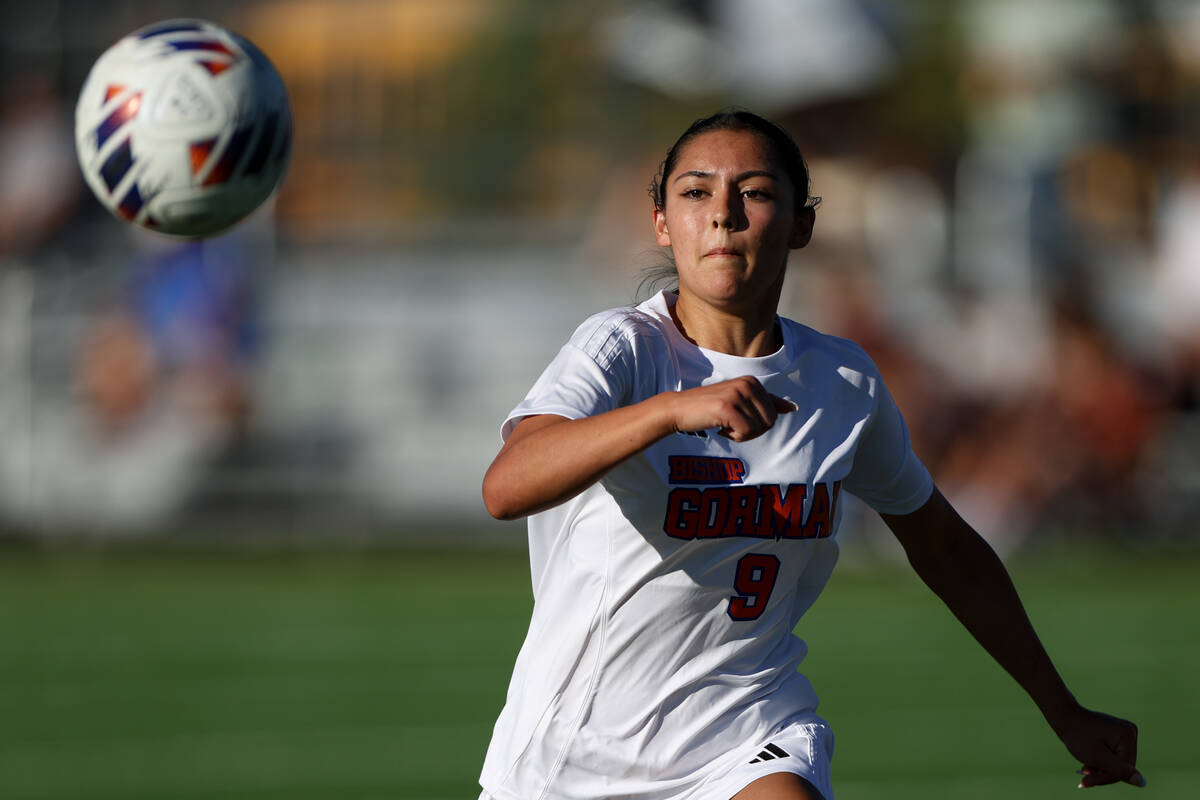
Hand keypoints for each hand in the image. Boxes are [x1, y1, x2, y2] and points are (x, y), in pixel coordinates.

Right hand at [666, 376, 795, 441]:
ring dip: (741, 434)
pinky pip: (745, 433)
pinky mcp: (728, 408)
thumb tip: (793, 408)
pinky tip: (719, 428)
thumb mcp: (740, 401)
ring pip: (758, 428)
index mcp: (753, 381)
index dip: (756, 423)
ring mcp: (738, 394)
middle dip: (752, 431)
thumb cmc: (709, 408)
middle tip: (731, 425)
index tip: (737, 417)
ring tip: (724, 424)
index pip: (773, 413)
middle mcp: (747, 384)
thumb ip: (766, 403)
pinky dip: (734, 437)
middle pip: (769, 422)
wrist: (678, 409)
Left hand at [1051, 703, 1143, 787]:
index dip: (1104, 778)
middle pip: (1122, 765)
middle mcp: (1130, 732)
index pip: (1124, 769)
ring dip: (1101, 768)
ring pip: (1117, 761)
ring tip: (1084, 768)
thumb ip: (1119, 771)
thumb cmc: (1078, 735)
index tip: (1084, 781)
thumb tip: (1142, 782)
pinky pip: (1114, 754)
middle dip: (1102, 772)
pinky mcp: (1117, 734)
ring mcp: (1125, 732)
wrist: (1064, 715)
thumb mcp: (1097, 757)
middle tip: (1083, 774)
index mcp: (1128, 736)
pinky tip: (1089, 762)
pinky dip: (1101, 760)